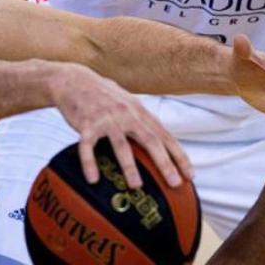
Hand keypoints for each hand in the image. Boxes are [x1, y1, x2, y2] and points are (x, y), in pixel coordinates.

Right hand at [48, 63, 191, 189]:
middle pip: (149, 140)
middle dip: (164, 162)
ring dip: (130, 166)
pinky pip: (88, 145)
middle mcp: (126, 114)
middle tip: (174, 183)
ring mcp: (106, 118)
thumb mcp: (127, 104)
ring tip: (136, 185)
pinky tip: (93, 179)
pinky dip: (90, 162)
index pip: (164, 136)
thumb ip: (142, 121)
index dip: (179, 156)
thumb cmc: (104, 96)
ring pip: (121, 144)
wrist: (74, 80)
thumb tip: (161, 144)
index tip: (190, 175)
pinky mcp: (86, 123)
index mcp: (139, 112)